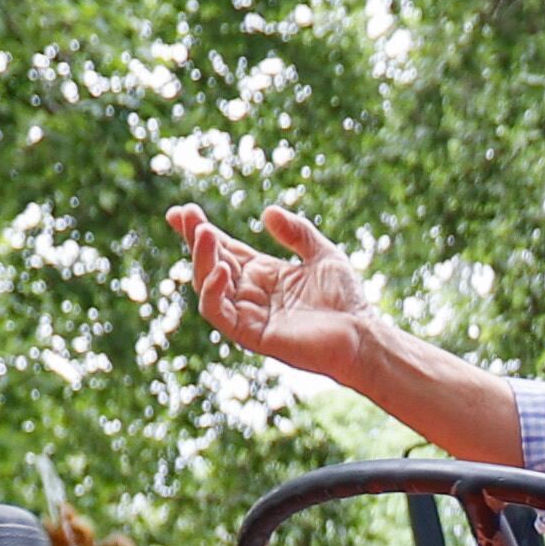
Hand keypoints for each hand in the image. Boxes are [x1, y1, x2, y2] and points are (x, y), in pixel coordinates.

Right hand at [168, 203, 374, 381]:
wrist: (363, 334)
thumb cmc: (347, 299)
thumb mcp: (323, 253)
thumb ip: (297, 231)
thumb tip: (267, 211)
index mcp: (262, 273)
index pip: (222, 249)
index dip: (199, 230)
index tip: (181, 210)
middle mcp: (250, 293)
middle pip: (209, 263)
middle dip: (195, 239)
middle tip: (188, 215)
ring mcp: (248, 314)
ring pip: (207, 286)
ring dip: (201, 259)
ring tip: (205, 233)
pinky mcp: (251, 334)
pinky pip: (219, 313)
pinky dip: (213, 291)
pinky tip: (222, 269)